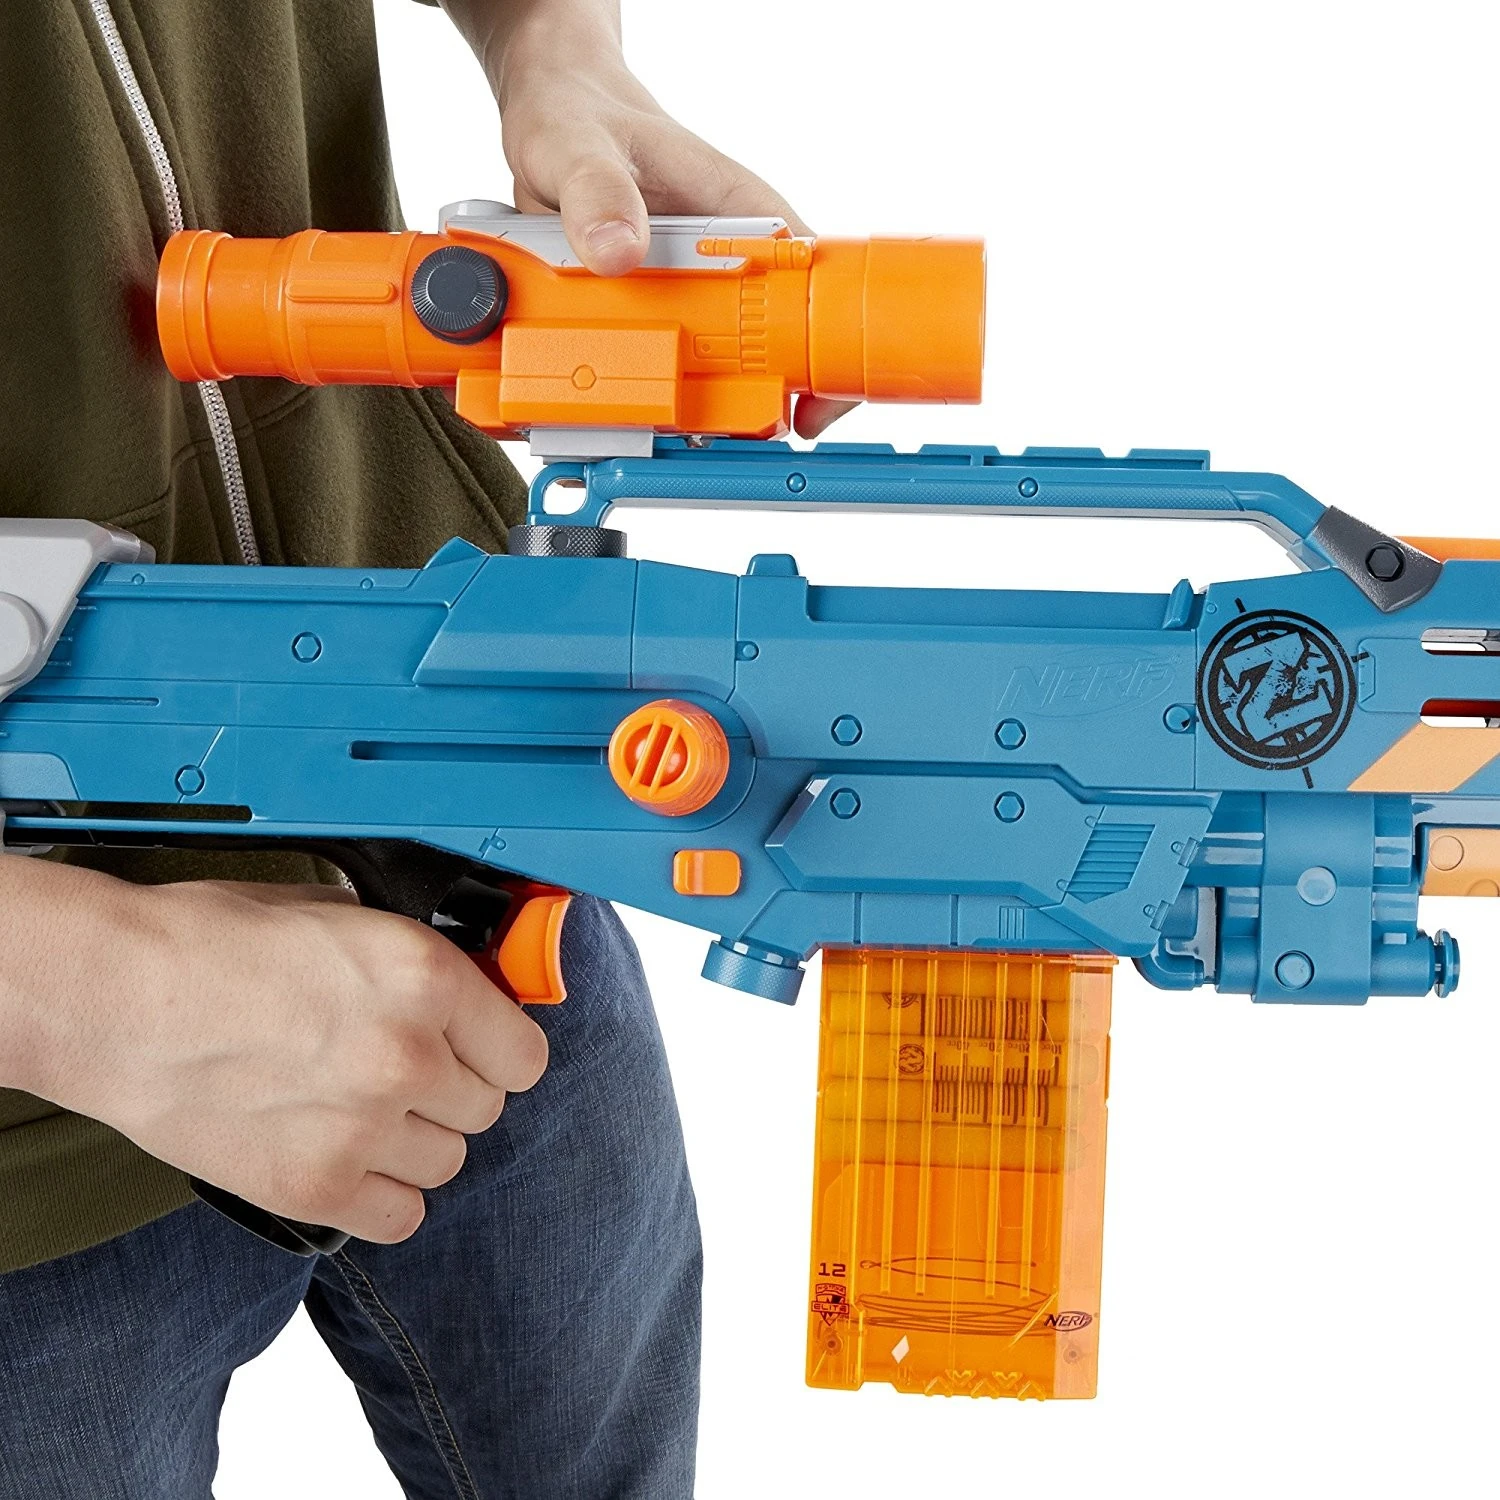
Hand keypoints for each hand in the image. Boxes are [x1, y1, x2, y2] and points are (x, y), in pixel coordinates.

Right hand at [2, 864, 546, 1243]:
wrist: (113, 997)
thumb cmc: (208, 943)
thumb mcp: (337, 914)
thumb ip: (413, 959)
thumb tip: (463, 984)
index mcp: (426, 976)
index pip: (525, 1052)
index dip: (499, 1047)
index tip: (478, 1045)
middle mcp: (408, 1056)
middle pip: (487, 1107)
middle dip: (452, 1088)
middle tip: (402, 1070)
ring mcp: (365, 1127)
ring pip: (448, 1162)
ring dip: (417, 1141)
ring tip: (362, 1109)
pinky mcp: (315, 1186)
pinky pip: (401, 1217)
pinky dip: (382, 1195)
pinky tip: (348, 1157)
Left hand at [438, 0, 852, 436]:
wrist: (547, 115)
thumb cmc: (579, 113)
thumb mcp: (577, 146)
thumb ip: (595, 191)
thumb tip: (618, 249)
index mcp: (739, 212)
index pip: (810, 283)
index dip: (823, 350)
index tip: (813, 404)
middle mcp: (725, 261)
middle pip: (767, 348)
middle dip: (747, 402)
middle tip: (708, 432)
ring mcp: (691, 296)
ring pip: (713, 370)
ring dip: (687, 409)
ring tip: (651, 432)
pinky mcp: (653, 318)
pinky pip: (659, 371)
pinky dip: (640, 401)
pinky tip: (614, 417)